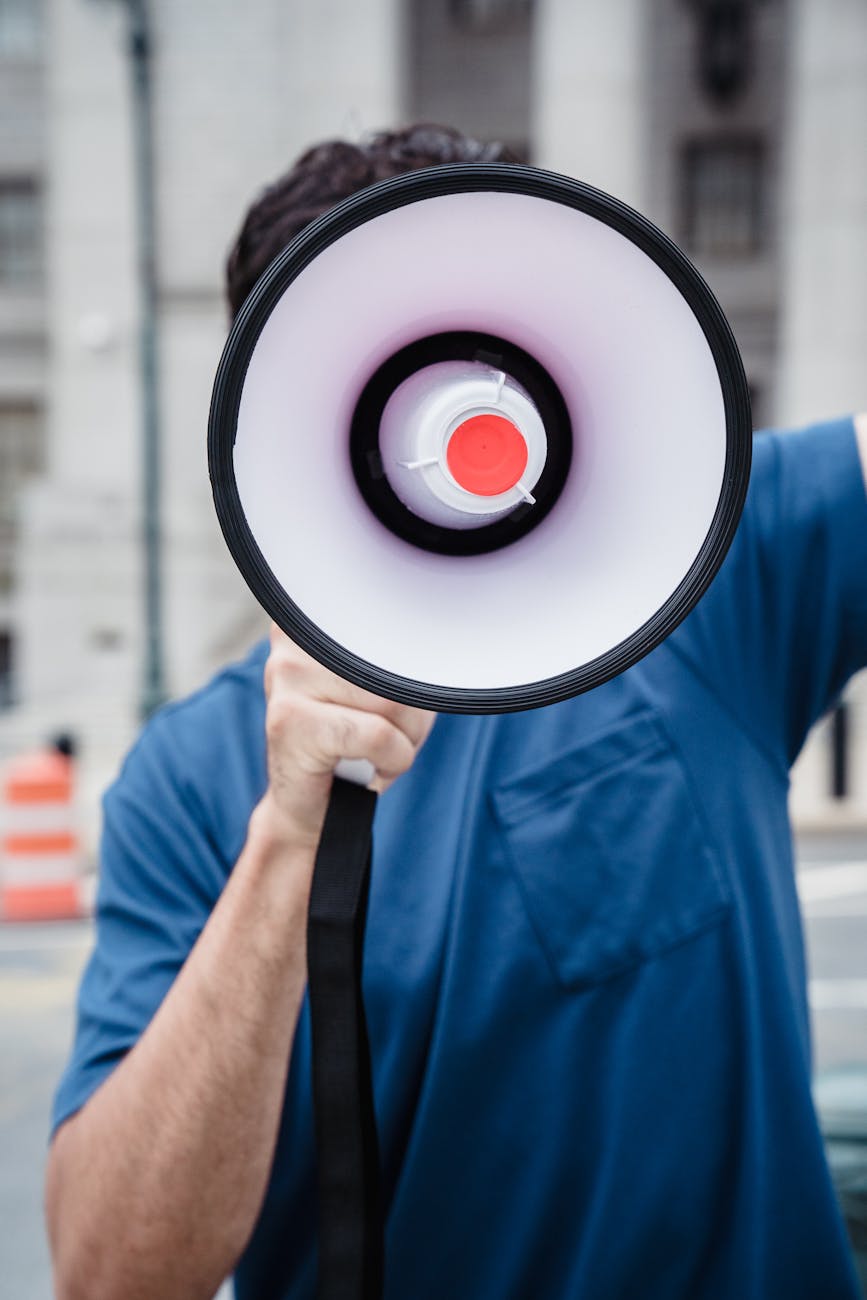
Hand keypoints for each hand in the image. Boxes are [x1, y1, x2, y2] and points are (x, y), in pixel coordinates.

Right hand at [258, 624, 434, 852]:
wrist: (312, 805)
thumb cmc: (358, 738)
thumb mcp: (391, 685)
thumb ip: (403, 655)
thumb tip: (432, 648)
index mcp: (321, 615)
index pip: (394, 617)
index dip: (412, 660)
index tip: (401, 687)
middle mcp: (296, 636)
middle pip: (396, 663)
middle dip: (411, 710)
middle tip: (391, 734)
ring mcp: (287, 674)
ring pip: (390, 699)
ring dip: (404, 738)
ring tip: (378, 750)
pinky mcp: (290, 720)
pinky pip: (377, 734)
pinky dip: (392, 759)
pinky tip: (371, 767)